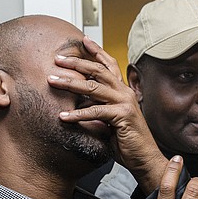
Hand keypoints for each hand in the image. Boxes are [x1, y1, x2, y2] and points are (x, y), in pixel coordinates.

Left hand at [48, 36, 167, 193]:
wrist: (144, 158)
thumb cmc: (127, 141)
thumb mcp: (109, 120)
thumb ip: (97, 108)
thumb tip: (78, 103)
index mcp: (123, 91)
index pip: (109, 65)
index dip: (97, 51)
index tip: (83, 40)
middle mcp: (125, 92)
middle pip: (98, 70)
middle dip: (76, 62)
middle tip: (57, 59)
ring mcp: (125, 103)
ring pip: (93, 87)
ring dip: (70, 83)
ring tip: (52, 81)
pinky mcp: (122, 116)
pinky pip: (95, 112)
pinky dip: (77, 115)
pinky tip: (63, 117)